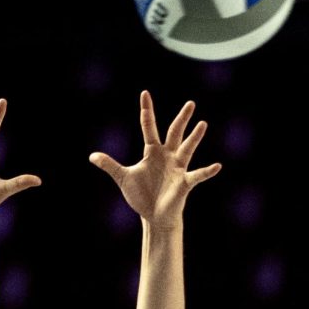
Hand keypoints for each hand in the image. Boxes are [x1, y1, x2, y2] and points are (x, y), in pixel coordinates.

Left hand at [90, 91, 220, 229]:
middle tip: (191, 103)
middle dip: (182, 118)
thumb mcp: (123, 178)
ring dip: (195, 137)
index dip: (146, 110)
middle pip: (175, 132)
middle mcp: (168, 156)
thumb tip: (91, 156)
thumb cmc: (141, 195)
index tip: (145, 93)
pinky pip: (197, 175)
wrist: (154, 215)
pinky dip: (207, 171)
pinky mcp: (184, 182)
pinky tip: (217, 166)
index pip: (149, 126)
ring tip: (203, 124)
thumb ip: (110, 165)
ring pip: (188, 149)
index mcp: (152, 152)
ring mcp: (178, 168)